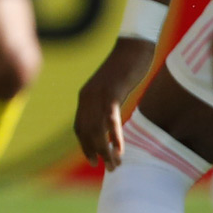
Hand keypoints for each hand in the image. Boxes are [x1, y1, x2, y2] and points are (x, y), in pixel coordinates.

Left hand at [75, 37, 157, 169]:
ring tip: (115, 165)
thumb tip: (111, 117)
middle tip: (108, 168)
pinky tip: (120, 150)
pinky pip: (110, 120)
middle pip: (87, 132)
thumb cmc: (127, 64)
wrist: (133, 45)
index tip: (93, 159)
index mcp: (85, 96)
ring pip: (98, 129)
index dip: (85, 145)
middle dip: (95, 152)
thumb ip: (108, 101)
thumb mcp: (113, 86)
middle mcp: (87, 97)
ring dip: (105, 150)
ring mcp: (98, 95)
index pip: (79, 127)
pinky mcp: (111, 92)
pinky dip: (114, 137)